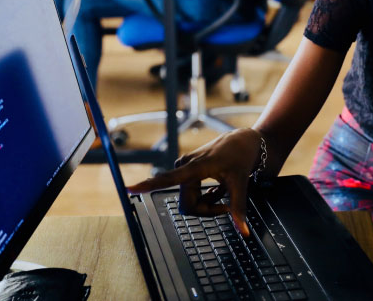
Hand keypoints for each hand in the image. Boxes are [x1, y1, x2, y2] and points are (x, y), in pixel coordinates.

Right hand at [127, 128, 264, 235]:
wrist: (243, 141)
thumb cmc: (241, 157)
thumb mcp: (241, 183)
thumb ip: (238, 208)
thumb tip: (243, 231)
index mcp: (195, 167)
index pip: (168, 179)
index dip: (148, 185)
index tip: (129, 188)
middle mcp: (185, 166)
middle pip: (187, 204)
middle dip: (207, 210)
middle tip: (226, 206)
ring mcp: (184, 168)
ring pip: (190, 202)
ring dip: (208, 202)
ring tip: (223, 190)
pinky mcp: (186, 170)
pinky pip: (192, 195)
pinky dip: (207, 197)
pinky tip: (217, 187)